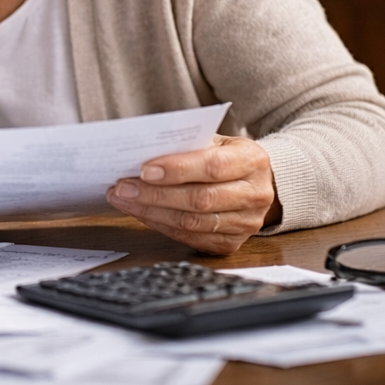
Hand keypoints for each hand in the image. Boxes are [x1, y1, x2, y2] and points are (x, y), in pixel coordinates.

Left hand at [105, 134, 280, 254]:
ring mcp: (245, 223)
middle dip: (156, 194)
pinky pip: (191, 238)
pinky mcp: (231, 243)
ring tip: (124, 200)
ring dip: (152, 212)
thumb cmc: (229, 157)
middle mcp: (254, 195)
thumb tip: (143, 154)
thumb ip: (189, 146)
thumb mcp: (217, 141)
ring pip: (192, 223)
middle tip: (123, 187)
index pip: (213, 167)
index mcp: (253, 161)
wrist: (261, 183)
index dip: (177, 169)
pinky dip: (161, 225)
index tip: (144, 170)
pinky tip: (142, 213)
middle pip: (200, 199)